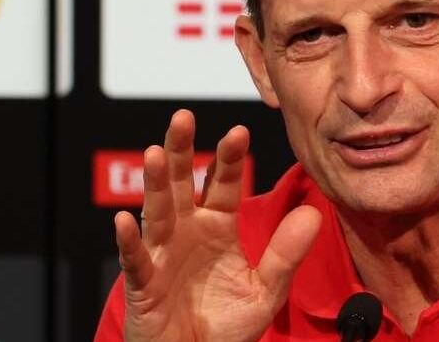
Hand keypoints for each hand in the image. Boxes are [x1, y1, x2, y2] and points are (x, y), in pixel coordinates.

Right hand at [114, 110, 321, 341]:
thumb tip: (313, 213)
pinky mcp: (143, 283)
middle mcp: (187, 232)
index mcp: (217, 227)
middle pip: (181, 183)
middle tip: (183, 117)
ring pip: (156, 211)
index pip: (223, 184)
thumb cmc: (227, 327)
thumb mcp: (266, 290)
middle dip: (181, 151)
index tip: (239, 132)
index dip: (229, 159)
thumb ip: (286, 253)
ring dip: (154, 184)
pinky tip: (125, 219)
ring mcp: (163, 254)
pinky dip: (129, 240)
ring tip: (154, 154)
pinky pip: (136, 259)